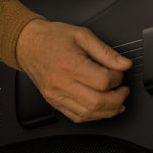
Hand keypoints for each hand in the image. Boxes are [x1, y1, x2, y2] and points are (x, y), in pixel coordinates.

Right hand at [13, 18, 131, 121]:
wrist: (28, 44)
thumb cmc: (53, 38)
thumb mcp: (83, 35)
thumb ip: (106, 52)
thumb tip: (124, 64)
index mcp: (70, 65)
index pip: (103, 81)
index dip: (118, 78)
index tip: (121, 72)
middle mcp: (61, 83)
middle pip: (97, 102)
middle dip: (117, 99)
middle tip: (123, 91)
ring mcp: (56, 95)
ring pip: (87, 114)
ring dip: (108, 111)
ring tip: (117, 102)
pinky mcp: (53, 102)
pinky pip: (76, 116)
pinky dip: (93, 115)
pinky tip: (101, 108)